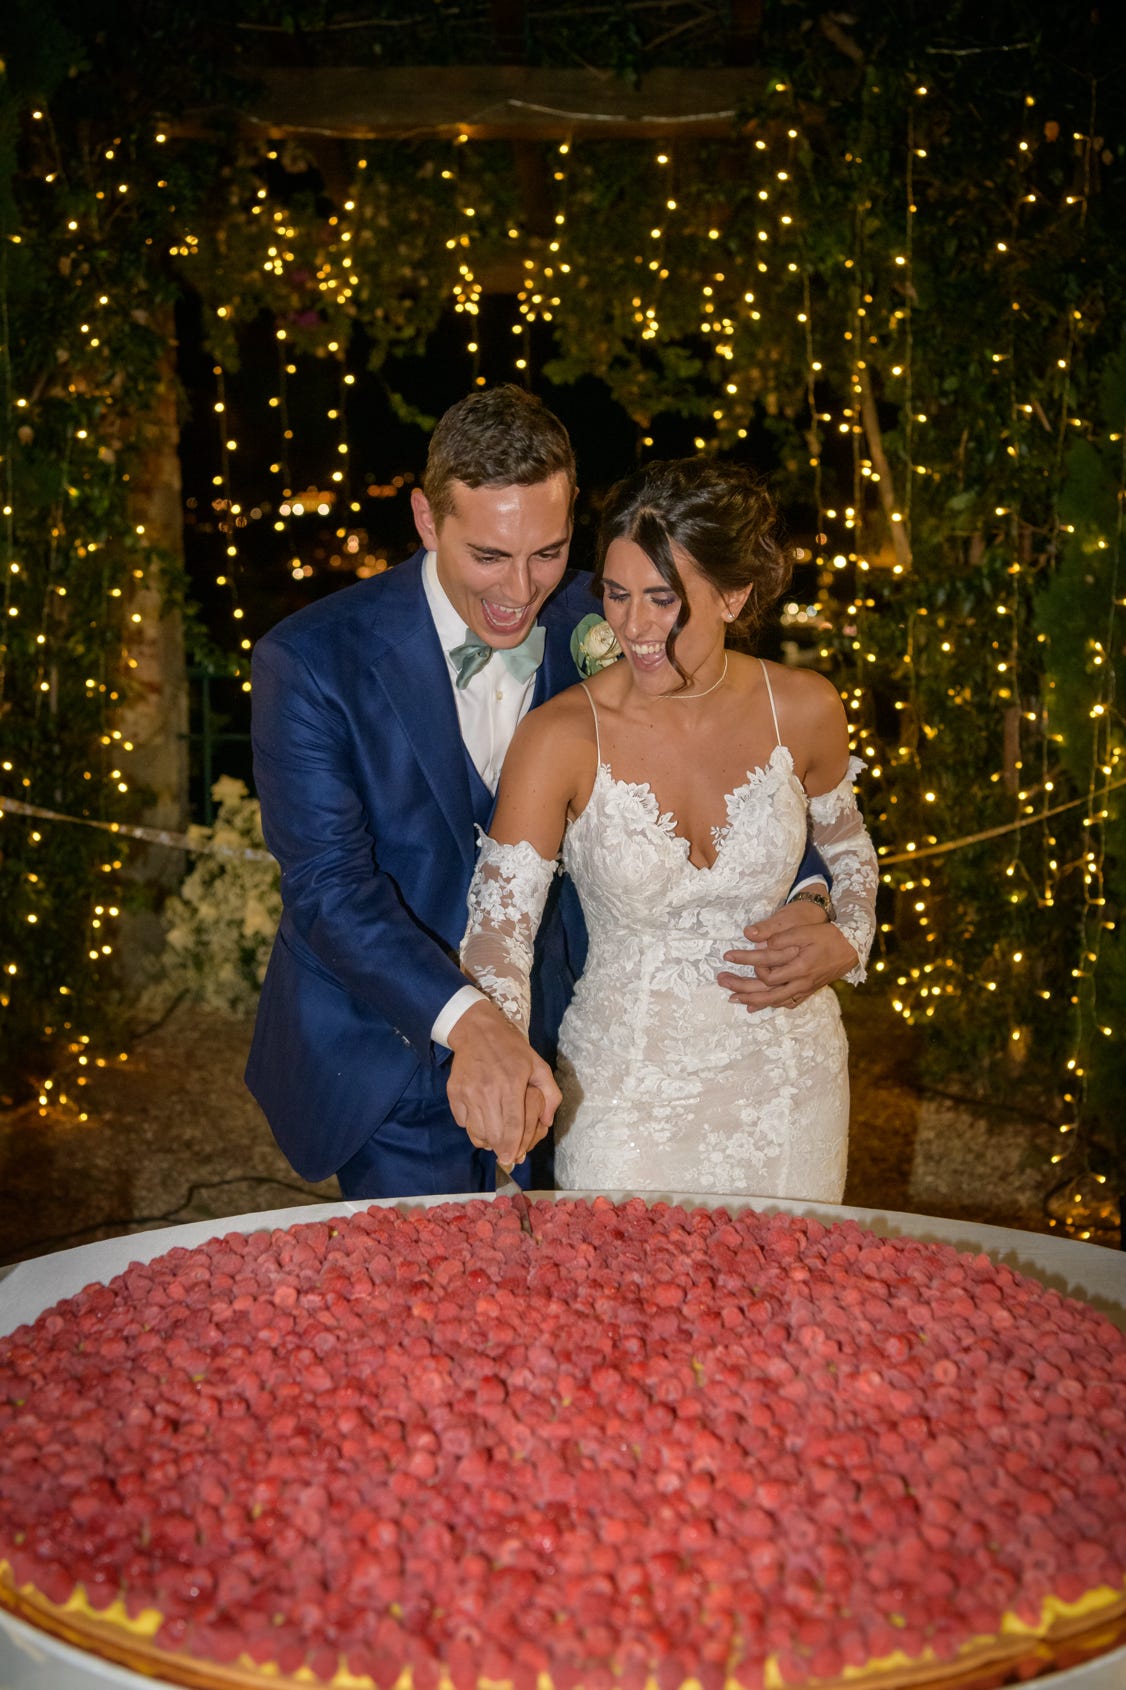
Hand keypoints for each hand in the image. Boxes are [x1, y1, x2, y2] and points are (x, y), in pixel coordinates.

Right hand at [446, 1000, 561, 1165]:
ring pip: (476, 1132)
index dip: (512, 1146)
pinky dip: (471, 1126)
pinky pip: (462, 1122)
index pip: (512, 1125)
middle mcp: (488, 1091)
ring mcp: (468, 1092)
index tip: (510, 1159)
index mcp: (511, 1084)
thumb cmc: (511, 1049)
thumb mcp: (539, 1065)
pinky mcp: (454, 1093)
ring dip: (486, 1140)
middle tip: (504, 1151)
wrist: (477, 1031)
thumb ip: (551, 1094)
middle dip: (500, 1148)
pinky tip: (480, 1116)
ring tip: (494, 1135)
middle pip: (493, 1134)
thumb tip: (547, 1122)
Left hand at [717, 900, 857, 1012]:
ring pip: (775, 1001)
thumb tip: (753, 937)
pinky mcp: (808, 991)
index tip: (728, 956)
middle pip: (765, 993)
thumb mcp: (803, 931)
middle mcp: (801, 983)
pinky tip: (758, 1006)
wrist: (852, 947)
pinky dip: (770, 1005)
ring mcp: (804, 989)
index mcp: (799, 968)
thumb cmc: (827, 936)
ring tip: (733, 998)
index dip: (745, 965)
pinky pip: (786, 1003)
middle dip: (741, 989)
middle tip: (721, 981)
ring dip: (752, 1000)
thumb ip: (779, 936)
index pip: (766, 972)